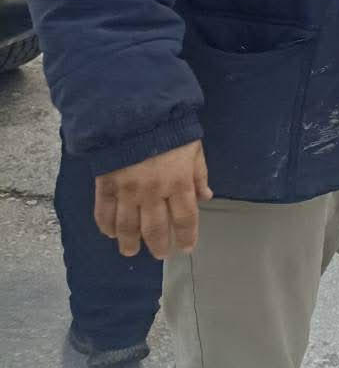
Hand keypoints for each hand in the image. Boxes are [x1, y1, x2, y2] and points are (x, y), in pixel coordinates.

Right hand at [94, 140, 210, 259]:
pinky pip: (104, 213)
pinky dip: (106, 226)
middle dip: (159, 245)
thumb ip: (199, 174)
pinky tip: (111, 233)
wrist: (135, 113)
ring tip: (132, 251)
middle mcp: (153, 192)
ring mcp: (126, 191)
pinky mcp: (105, 185)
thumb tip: (206, 196)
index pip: (185, 218)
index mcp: (178, 182)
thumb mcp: (194, 149)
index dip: (186, 236)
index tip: (187, 247)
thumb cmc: (170, 129)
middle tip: (161, 254)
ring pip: (128, 227)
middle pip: (155, 229)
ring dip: (130, 243)